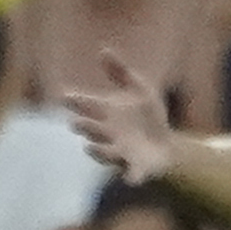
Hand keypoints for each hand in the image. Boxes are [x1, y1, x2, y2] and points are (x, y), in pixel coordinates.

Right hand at [64, 50, 175, 182]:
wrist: (167, 142)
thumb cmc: (148, 114)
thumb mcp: (139, 88)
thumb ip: (120, 71)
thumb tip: (103, 50)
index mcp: (106, 112)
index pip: (86, 104)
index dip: (74, 101)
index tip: (63, 95)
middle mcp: (109, 133)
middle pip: (91, 130)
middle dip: (84, 127)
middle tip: (76, 123)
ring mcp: (121, 151)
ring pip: (105, 153)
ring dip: (97, 151)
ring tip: (90, 147)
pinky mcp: (138, 166)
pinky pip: (132, 173)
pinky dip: (131, 177)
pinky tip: (130, 180)